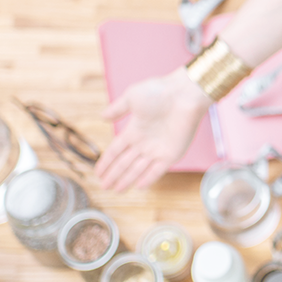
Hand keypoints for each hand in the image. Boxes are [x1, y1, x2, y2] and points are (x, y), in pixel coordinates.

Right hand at [94, 67, 211, 191]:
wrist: (183, 94)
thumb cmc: (159, 91)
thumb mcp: (132, 97)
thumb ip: (117, 108)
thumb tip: (102, 117)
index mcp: (134, 130)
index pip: (116, 151)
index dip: (106, 162)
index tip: (98, 172)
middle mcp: (144, 143)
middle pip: (125, 163)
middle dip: (114, 175)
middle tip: (104, 187)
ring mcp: (158, 149)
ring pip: (138, 169)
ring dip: (127, 180)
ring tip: (117, 190)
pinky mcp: (172, 154)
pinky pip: (157, 170)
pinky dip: (148, 179)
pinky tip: (139, 187)